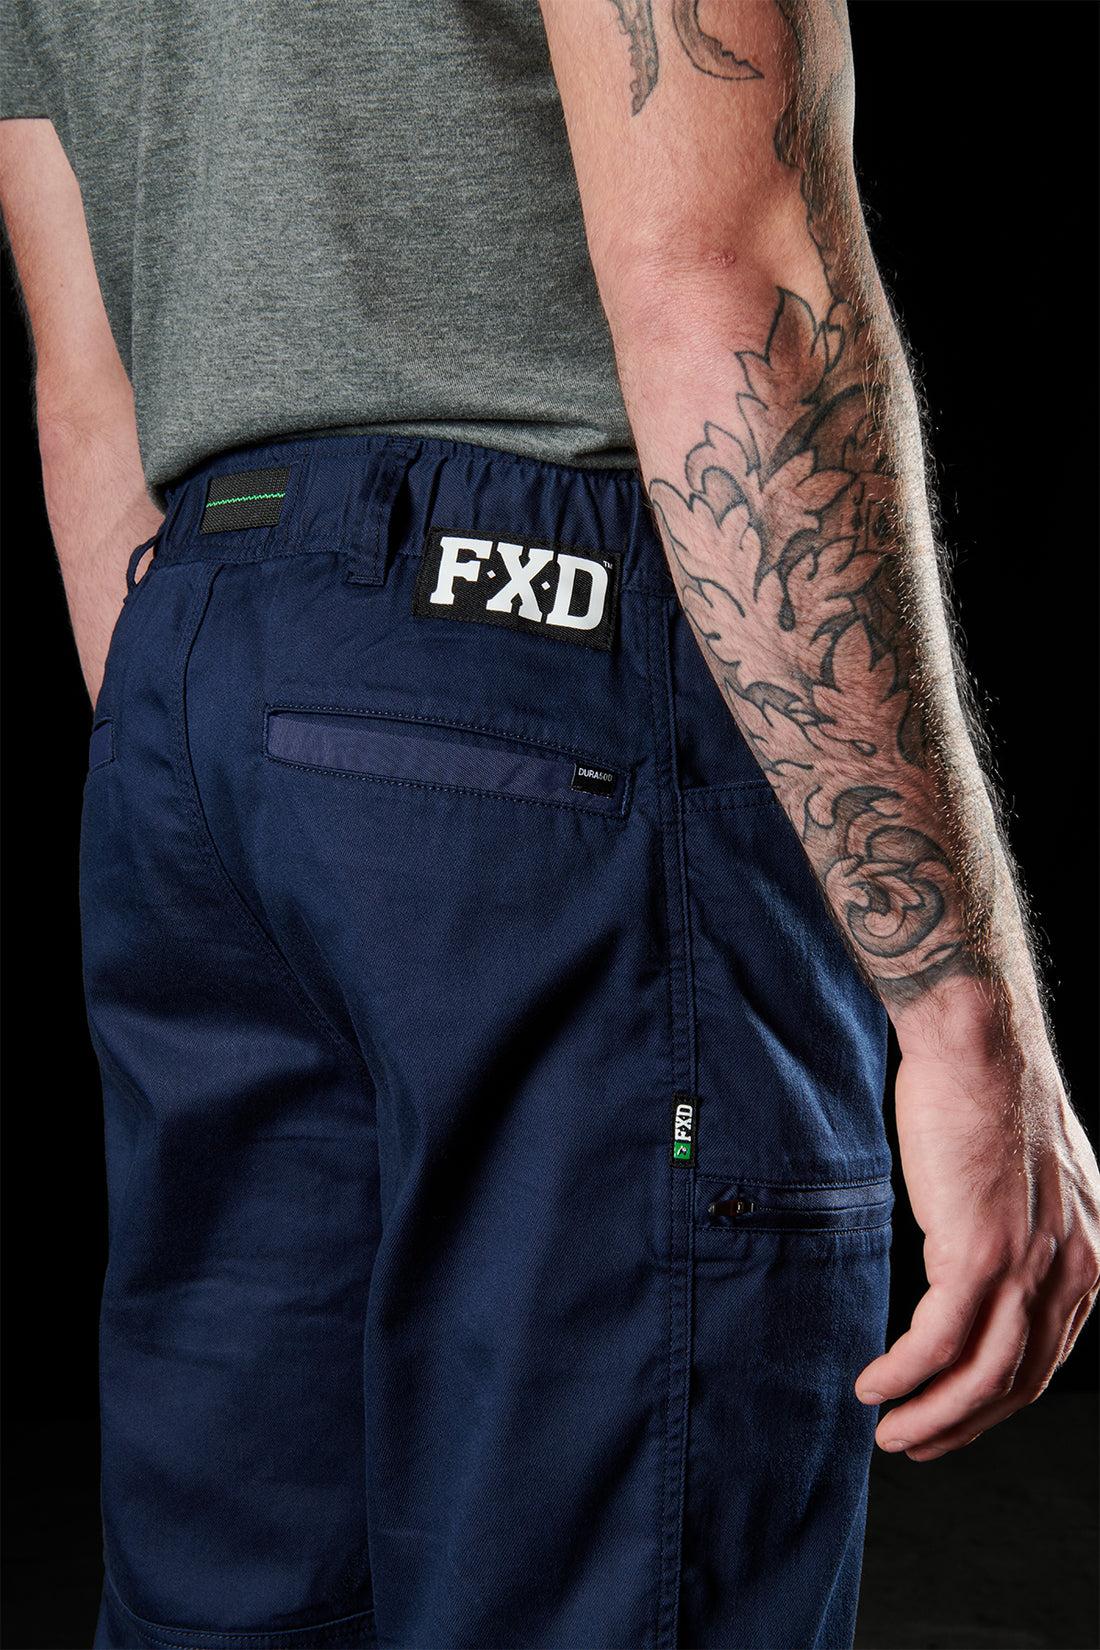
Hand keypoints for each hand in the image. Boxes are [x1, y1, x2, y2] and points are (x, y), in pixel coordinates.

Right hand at [855, 1036, 1099, 1460]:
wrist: (977, 1043)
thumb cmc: (990, 1092)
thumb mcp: (1033, 1177)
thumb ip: (1025, 1230)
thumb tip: (984, 1263)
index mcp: (1091, 1253)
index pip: (1049, 1354)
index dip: (998, 1399)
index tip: (954, 1415)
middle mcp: (1075, 1269)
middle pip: (1020, 1381)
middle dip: (965, 1426)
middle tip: (917, 1444)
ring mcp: (1027, 1265)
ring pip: (982, 1377)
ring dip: (932, 1418)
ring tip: (891, 1433)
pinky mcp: (978, 1252)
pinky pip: (938, 1342)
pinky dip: (903, 1375)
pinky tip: (874, 1384)